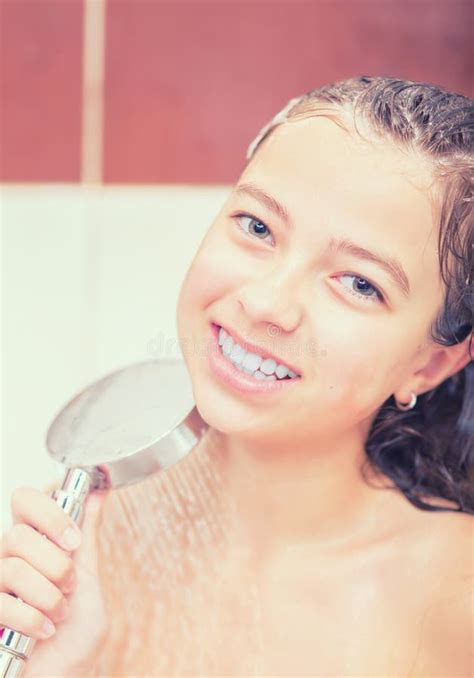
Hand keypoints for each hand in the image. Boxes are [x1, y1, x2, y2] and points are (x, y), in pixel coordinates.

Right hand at [0, 486, 107, 675]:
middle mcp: (8, 559)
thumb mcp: (89, 578)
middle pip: (19, 535)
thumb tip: (99, 492)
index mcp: (34, 543)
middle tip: (70, 585)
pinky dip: (32, 618)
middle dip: (56, 564)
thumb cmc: (75, 634)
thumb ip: (87, 536)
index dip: (49, 513)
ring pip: (13, 568)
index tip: (73, 539)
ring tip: (59, 613)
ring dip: (48, 595)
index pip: (26, 499)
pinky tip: (44, 630)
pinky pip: (2, 603)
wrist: (67, 677)